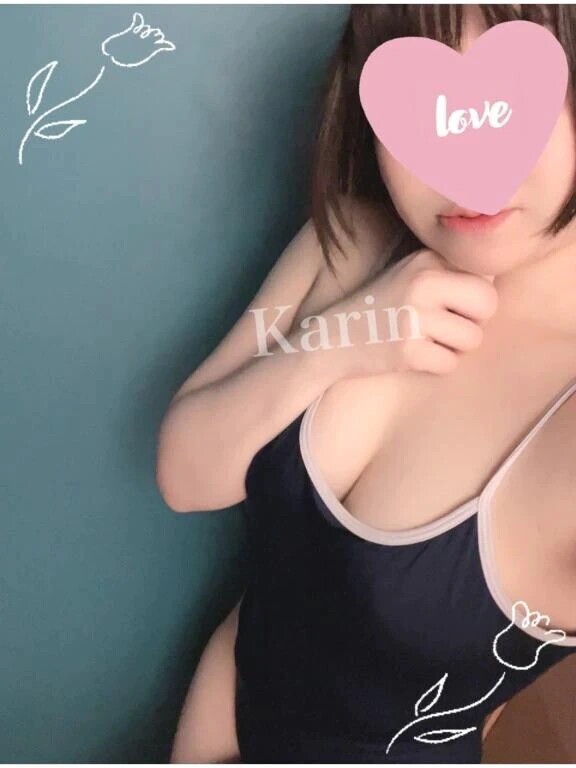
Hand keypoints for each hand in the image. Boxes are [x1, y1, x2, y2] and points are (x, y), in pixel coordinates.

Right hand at [335, 248, 497, 377]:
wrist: (333, 338)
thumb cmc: (382, 309)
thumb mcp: (411, 275)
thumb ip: (450, 273)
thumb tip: (495, 281)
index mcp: (426, 259)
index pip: (484, 279)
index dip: (473, 300)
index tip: (448, 307)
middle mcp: (422, 282)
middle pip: (488, 305)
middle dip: (473, 323)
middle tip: (445, 329)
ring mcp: (414, 316)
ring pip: (473, 339)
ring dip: (455, 348)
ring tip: (426, 341)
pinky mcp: (408, 349)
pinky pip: (450, 364)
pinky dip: (436, 366)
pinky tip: (413, 356)